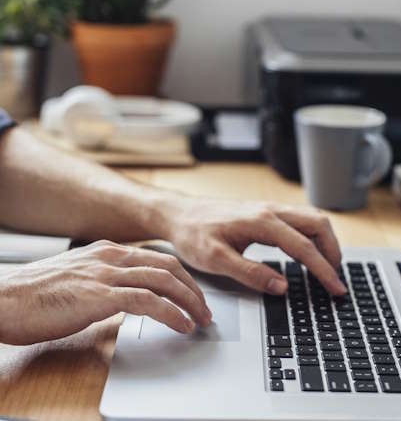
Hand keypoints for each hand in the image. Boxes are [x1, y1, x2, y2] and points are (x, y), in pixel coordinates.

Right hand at [0, 240, 210, 344]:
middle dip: (193, 287)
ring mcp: (106, 274)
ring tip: (200, 319)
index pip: (157, 258)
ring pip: (164, 281)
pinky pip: (148, 302)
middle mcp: (111, 256)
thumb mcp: (77, 280)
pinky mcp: (100, 296)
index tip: (192, 293)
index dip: (181, 276)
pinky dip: (171, 314)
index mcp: (106, 251)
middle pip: (168, 265)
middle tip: (205, 307)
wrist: (2, 299)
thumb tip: (125, 301)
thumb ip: (104, 283)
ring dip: (189, 301)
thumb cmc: (33, 296)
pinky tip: (181, 325)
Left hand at [164, 198, 346, 295]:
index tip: (336, 288)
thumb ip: (250, 274)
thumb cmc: (193, 234)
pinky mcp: (266, 212)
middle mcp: (271, 210)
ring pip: (312, 219)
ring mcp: (270, 209)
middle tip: (335, 280)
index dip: (323, 269)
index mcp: (262, 221)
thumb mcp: (216, 260)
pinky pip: (300, 220)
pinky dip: (313, 237)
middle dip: (333, 252)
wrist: (179, 214)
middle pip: (318, 224)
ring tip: (327, 268)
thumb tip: (281, 287)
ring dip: (325, 242)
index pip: (304, 246)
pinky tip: (308, 254)